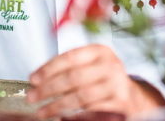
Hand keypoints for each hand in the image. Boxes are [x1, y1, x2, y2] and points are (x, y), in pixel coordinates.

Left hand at [26, 44, 164, 118]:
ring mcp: (117, 83)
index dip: (48, 68)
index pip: (69, 57)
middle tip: (32, 97)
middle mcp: (109, 64)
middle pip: (73, 77)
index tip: (33, 79)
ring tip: (42, 111)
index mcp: (99, 50)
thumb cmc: (104, 78)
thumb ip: (69, 68)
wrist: (133, 95)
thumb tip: (38, 79)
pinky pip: (92, 109)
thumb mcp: (90, 65)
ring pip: (81, 95)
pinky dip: (74, 114)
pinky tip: (61, 117)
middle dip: (49, 88)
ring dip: (58, 105)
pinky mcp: (121, 101)